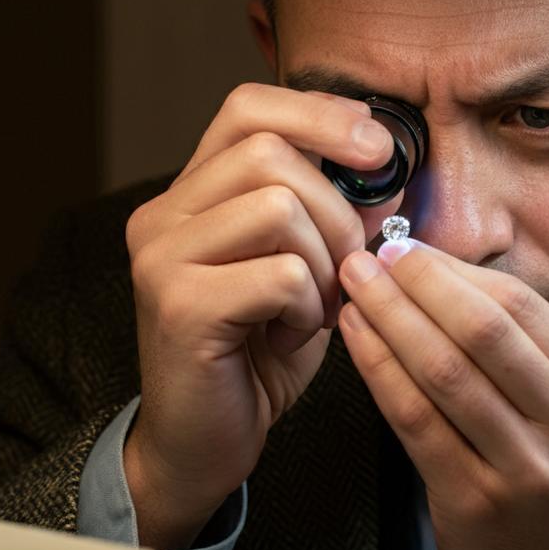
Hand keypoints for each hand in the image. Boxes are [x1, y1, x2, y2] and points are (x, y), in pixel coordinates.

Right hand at [122, 83, 398, 549]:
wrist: (203, 442)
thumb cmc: (259, 352)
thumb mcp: (307, 267)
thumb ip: (335, 213)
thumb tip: (387, 168)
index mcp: (192, 194)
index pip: (247, 107)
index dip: (319, 114)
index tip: (376, 148)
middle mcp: (163, 215)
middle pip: (269, 151)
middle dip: (336, 208)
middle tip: (346, 265)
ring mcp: (162, 257)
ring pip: (278, 206)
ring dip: (324, 260)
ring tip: (315, 307)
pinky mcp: (178, 305)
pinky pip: (280, 273)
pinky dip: (309, 306)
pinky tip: (295, 335)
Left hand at [338, 238, 548, 549]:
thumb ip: (520, 355)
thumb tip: (442, 278)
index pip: (521, 305)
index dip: (456, 271)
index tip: (409, 248)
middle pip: (484, 328)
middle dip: (418, 282)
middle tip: (371, 256)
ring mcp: (525, 468)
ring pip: (444, 369)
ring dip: (389, 317)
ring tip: (353, 287)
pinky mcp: (474, 502)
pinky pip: (414, 419)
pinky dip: (379, 369)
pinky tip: (356, 340)